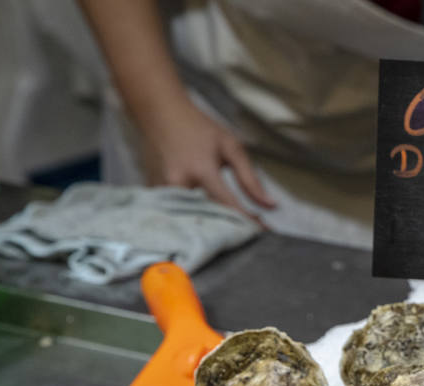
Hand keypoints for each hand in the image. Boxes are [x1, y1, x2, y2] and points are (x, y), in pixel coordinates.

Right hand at [137, 99, 275, 222]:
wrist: (160, 113)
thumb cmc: (199, 129)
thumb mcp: (230, 147)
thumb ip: (250, 179)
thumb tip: (271, 205)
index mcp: (201, 169)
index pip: (227, 204)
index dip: (246, 220)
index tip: (263, 232)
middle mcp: (178, 182)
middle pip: (208, 217)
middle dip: (229, 229)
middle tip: (248, 234)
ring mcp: (161, 189)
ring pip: (191, 217)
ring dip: (211, 226)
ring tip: (229, 230)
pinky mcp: (153, 192)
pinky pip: (177, 211)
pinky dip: (194, 217)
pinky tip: (207, 218)